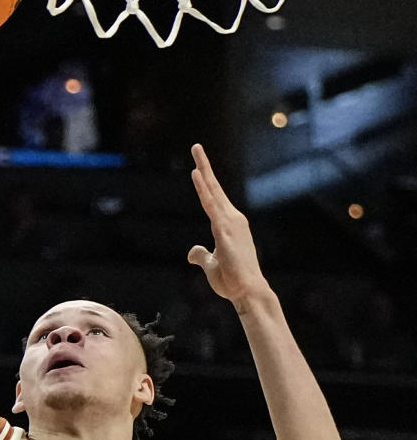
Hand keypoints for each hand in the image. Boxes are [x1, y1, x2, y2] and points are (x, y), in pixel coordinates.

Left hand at [187, 144, 270, 307]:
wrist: (247, 292)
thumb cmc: (233, 280)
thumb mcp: (212, 266)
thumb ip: (202, 255)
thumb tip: (192, 252)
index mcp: (228, 225)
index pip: (214, 198)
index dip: (205, 181)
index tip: (197, 166)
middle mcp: (232, 219)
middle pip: (215, 188)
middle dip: (205, 166)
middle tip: (196, 146)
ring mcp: (230, 223)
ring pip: (213, 192)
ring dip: (204, 171)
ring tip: (196, 151)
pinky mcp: (225, 231)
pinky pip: (211, 206)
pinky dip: (203, 190)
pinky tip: (195, 176)